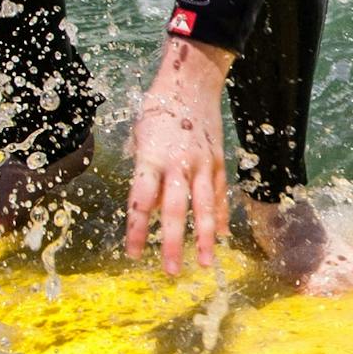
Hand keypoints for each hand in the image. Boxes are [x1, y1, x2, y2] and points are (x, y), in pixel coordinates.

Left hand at [124, 37, 233, 273]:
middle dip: (172, 242)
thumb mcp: (139, 136)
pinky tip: (219, 237)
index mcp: (152, 156)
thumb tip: (143, 203)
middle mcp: (179, 163)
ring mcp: (203, 163)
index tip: (133, 253)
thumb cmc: (158, 109)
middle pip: (174, 209)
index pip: (142, 199)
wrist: (192, 82)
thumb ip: (142, 169)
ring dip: (203, 237)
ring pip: (203, 206)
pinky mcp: (218, 161)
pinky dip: (219, 216)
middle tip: (170, 271)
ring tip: (204, 263)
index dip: (137, 228)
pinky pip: (219, 193)